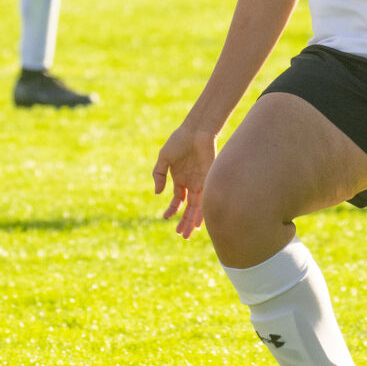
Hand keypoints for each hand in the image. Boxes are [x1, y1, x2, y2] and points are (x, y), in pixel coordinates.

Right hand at [153, 123, 215, 239]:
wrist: (196, 130)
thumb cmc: (179, 141)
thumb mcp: (164, 158)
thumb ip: (158, 175)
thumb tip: (157, 193)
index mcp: (180, 179)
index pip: (177, 200)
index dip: (172, 210)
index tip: (166, 218)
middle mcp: (192, 183)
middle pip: (189, 208)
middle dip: (184, 222)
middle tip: (181, 235)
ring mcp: (201, 183)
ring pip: (197, 208)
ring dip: (192, 222)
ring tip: (187, 235)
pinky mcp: (209, 180)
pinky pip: (206, 200)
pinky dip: (202, 213)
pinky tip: (198, 223)